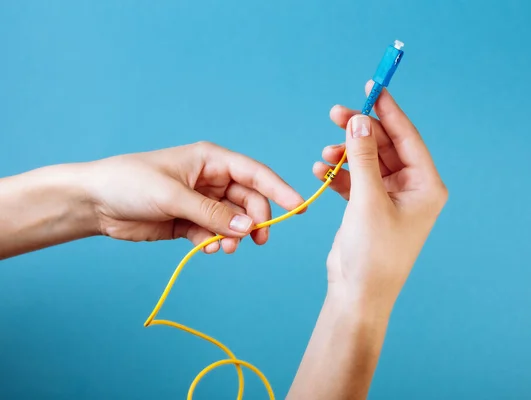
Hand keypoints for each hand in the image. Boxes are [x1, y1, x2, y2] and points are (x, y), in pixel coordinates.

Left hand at [85, 141, 303, 253]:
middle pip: (248, 201)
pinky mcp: (189, 222)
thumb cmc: (130, 183)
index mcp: (210, 160)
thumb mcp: (173, 195)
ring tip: (223, 249)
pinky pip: (214, 234)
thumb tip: (249, 226)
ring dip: (234, 236)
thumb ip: (213, 213)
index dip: (279, 189)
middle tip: (255, 241)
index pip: (254, 173)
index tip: (298, 208)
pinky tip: (205, 249)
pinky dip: (214, 243)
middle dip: (254, 221)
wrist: (94, 202)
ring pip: (233, 220)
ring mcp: (201, 202)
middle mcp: (210, 180)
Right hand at [313, 82, 447, 312]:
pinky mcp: (368, 207)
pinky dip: (338, 173)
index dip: (389, 110)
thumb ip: (362, 157)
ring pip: (367, 161)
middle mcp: (411, 189)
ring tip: (324, 155)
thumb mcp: (367, 200)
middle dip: (359, 131)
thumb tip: (359, 119)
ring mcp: (389, 198)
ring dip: (345, 153)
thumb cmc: (373, 253)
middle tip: (334, 114)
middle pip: (384, 145)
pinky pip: (354, 179)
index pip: (407, 137)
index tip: (373, 87)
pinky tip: (321, 170)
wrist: (357, 294)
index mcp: (425, 186)